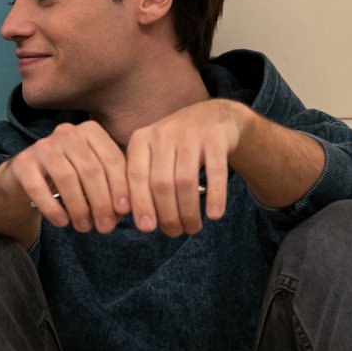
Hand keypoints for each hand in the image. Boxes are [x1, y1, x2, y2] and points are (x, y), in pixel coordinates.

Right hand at [0, 120, 129, 233]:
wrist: (26, 177)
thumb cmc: (69, 177)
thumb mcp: (93, 178)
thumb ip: (112, 188)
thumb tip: (124, 211)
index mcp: (90, 131)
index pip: (112, 159)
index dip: (120, 187)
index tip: (124, 212)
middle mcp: (67, 132)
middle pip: (91, 169)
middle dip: (101, 202)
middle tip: (105, 228)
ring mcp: (43, 145)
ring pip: (67, 178)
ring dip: (79, 208)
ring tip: (84, 228)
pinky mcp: (23, 162)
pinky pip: (39, 188)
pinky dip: (52, 209)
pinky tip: (62, 223)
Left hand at [125, 98, 246, 235]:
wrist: (213, 117)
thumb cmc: (177, 147)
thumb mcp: (154, 156)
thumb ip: (143, 182)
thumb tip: (141, 222)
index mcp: (141, 140)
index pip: (135, 177)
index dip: (140, 204)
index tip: (146, 229)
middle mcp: (163, 133)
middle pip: (161, 183)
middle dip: (167, 214)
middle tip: (175, 233)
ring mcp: (190, 133)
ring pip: (185, 180)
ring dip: (188, 211)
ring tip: (192, 228)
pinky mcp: (215, 137)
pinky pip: (215, 172)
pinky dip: (215, 196)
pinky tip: (214, 216)